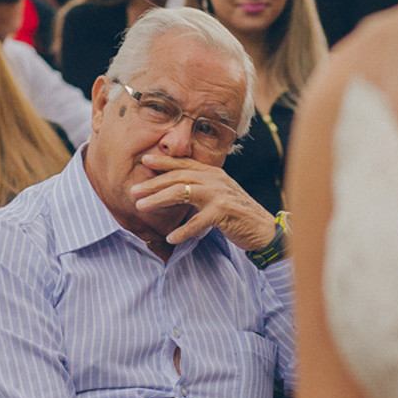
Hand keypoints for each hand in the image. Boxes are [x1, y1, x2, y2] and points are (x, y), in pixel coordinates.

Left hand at [132, 153, 275, 249]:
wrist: (264, 228)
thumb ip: (199, 189)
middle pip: (177, 178)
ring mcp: (219, 194)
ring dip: (159, 200)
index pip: (183, 165)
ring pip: (181, 193)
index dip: (163, 162)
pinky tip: (170, 237)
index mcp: (212, 173)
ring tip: (141, 207)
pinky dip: (183, 231)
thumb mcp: (217, 194)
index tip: (144, 160)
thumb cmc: (237, 213)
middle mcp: (214, 179)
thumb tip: (174, 189)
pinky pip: (197, 221)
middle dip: (152, 184)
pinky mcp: (223, 212)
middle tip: (133, 191)